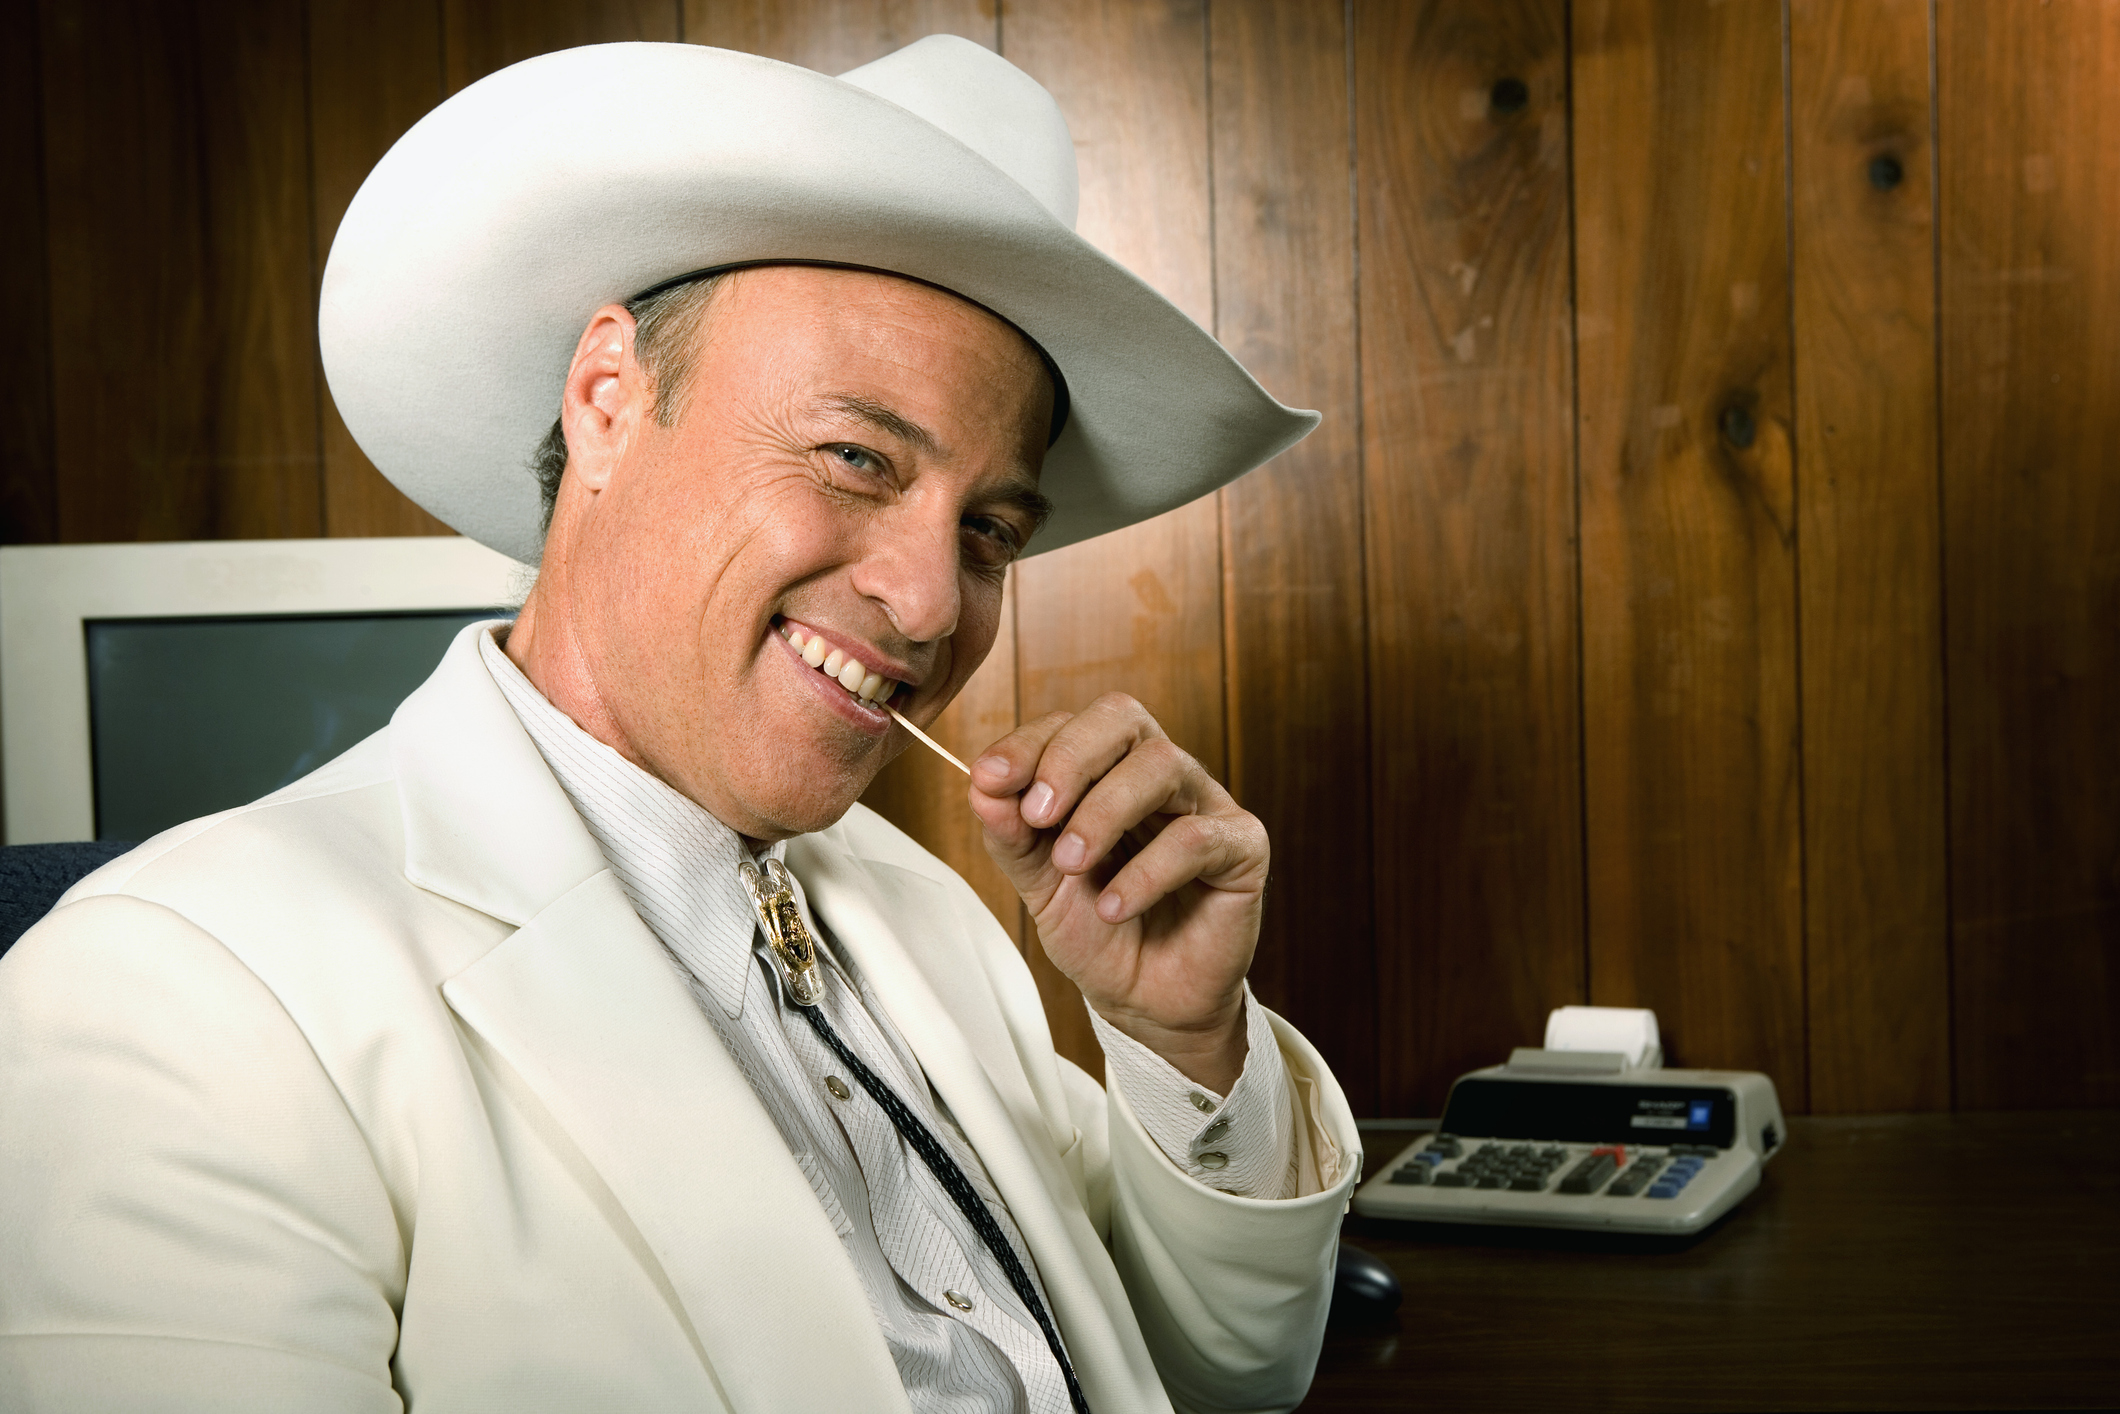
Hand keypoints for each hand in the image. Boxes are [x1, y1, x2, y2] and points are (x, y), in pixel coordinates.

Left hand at [968, 693, 1268, 1091]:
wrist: (1146, 1002)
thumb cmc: (1099, 931)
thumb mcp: (1039, 884)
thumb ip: (1012, 835)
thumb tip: (982, 786)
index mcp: (1109, 771)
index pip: (1072, 724)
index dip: (1029, 744)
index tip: (990, 779)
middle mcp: (1159, 775)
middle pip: (1123, 718)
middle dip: (1070, 758)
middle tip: (1038, 814)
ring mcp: (1205, 804)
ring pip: (1161, 765)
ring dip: (1105, 812)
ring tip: (1072, 866)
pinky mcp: (1243, 847)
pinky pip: (1196, 837)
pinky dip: (1146, 872)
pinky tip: (1113, 907)